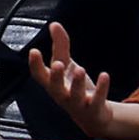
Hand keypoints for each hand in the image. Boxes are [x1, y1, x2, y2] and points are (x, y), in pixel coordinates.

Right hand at [28, 22, 112, 137]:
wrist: (91, 115)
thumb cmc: (73, 87)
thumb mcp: (67, 65)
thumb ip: (60, 45)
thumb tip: (54, 24)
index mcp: (53, 84)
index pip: (39, 76)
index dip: (35, 65)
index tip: (34, 51)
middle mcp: (62, 95)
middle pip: (55, 88)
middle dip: (56, 77)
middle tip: (57, 64)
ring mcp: (77, 103)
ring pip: (75, 95)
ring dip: (77, 83)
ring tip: (80, 69)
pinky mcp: (94, 107)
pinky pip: (97, 99)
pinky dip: (101, 88)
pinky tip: (104, 75)